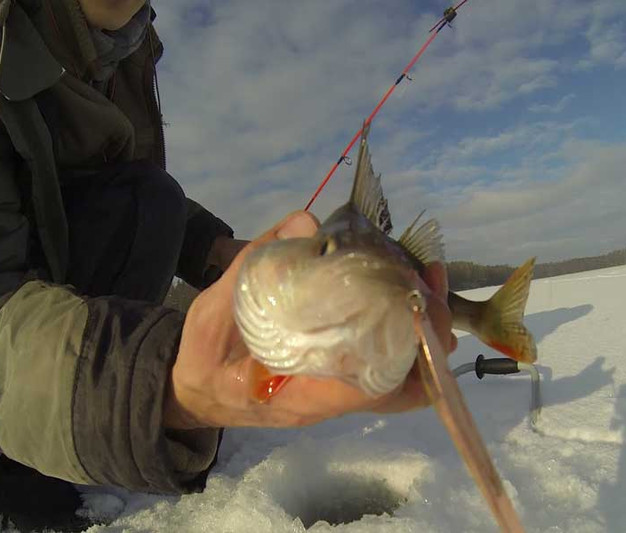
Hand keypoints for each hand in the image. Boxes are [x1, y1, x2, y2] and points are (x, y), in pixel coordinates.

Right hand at [164, 211, 456, 429]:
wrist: (196, 390)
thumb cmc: (204, 358)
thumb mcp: (212, 311)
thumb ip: (254, 266)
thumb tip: (307, 221)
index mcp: (303, 395)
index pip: (375, 387)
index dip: (409, 349)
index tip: (419, 302)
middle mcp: (332, 399)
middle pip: (404, 385)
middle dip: (429, 334)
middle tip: (429, 279)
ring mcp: (339, 393)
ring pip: (402, 378)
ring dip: (423, 331)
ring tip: (426, 278)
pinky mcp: (339, 378)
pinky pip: (385, 365)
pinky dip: (403, 331)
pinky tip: (402, 291)